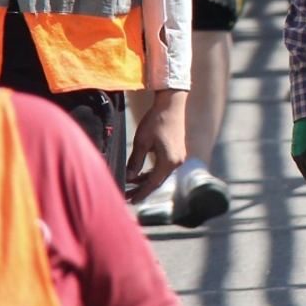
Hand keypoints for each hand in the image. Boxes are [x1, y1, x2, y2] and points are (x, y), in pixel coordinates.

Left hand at [125, 88, 187, 202]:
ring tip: (131, 185)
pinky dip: (152, 172)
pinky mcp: (177, 152)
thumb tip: (128, 178)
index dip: (141, 193)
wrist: (171, 104)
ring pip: (160, 174)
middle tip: (127, 196)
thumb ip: (135, 162)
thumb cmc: (155, 121)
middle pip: (157, 181)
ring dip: (146, 180)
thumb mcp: (141, 142)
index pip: (153, 183)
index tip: (131, 202)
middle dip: (142, 189)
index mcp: (169, 161)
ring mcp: (178, 157)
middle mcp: (177, 162)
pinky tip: (140, 174)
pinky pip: (163, 167)